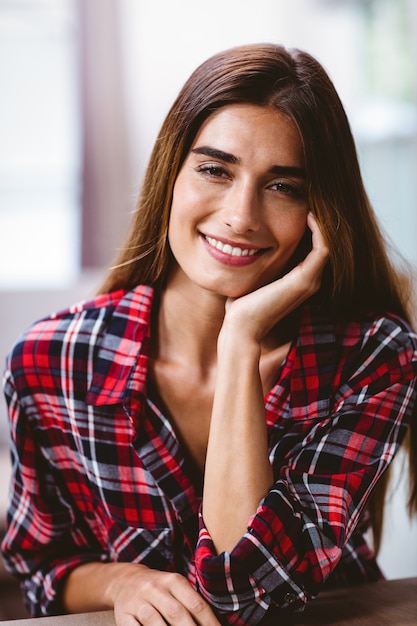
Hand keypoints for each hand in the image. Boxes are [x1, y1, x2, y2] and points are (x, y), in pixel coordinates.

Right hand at [109, 563, 220, 625]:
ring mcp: (138, 602)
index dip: (210, 624)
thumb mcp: (176, 588)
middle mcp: (156, 588)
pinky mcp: (123, 615)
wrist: (125, 581)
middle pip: (177, 614)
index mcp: (174, 581)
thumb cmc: (159, 590)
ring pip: (155, 623)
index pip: (196, 604)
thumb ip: (193, 604)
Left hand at [220, 212, 328, 345]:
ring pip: (329, 243)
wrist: (241, 326)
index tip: (303, 201)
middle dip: (321, 218)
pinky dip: (320, 230)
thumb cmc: (241, 303)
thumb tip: (249, 237)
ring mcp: (311, 281)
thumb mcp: (254, 273)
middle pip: (327, 242)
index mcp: (301, 278)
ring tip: (314, 200)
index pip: (316, 245)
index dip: (313, 223)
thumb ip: (260, 257)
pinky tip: (309, 214)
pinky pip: (323, 248)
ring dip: (324, 221)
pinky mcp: (305, 281)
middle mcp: (311, 279)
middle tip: (314, 196)